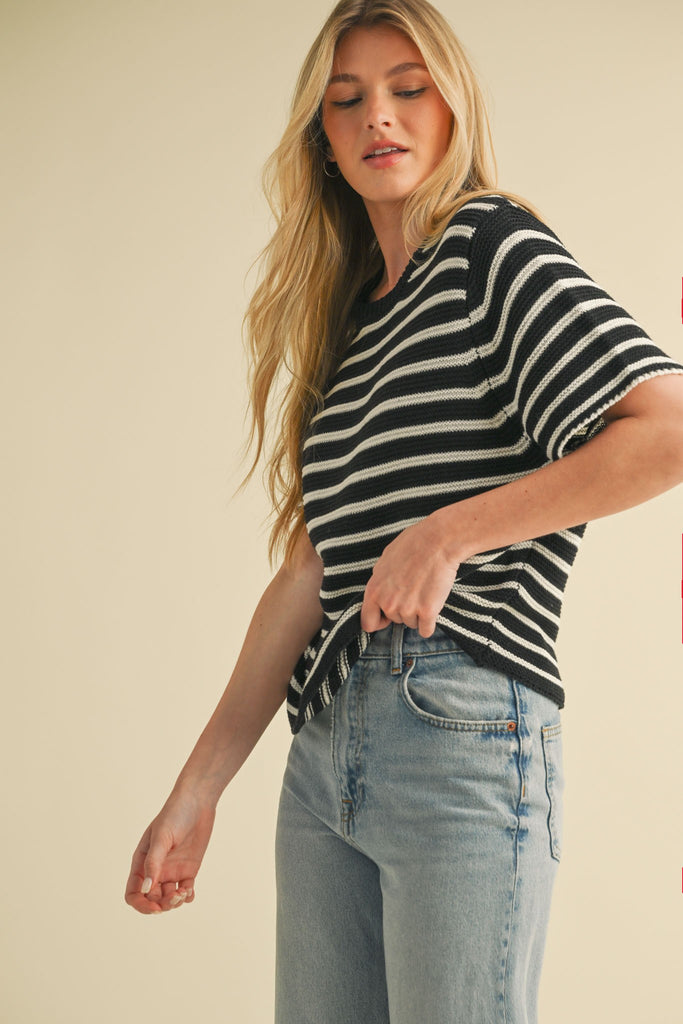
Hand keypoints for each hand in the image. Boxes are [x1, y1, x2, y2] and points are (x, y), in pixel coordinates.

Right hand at [125, 791, 215, 914]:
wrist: (197, 801)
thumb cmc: (175, 814)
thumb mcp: (161, 837)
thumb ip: (154, 863)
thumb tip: (146, 889)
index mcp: (142, 862)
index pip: (134, 893)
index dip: (141, 905)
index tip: (155, 908)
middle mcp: (155, 869)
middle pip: (152, 899)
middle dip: (162, 905)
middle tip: (175, 896)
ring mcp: (172, 870)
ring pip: (168, 898)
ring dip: (174, 902)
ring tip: (184, 892)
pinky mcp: (188, 869)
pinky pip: (185, 891)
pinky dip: (187, 897)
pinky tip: (190, 892)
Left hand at [360, 513, 460, 637]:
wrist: (438, 542)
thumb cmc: (413, 545)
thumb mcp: (385, 560)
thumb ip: (380, 581)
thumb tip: (380, 592)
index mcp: (374, 590)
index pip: (368, 622)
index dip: (379, 620)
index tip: (387, 617)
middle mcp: (388, 603)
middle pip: (395, 621)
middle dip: (404, 610)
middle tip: (414, 590)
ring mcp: (407, 609)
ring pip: (412, 624)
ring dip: (419, 613)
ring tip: (425, 590)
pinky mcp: (427, 612)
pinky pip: (426, 630)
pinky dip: (431, 622)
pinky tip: (434, 603)